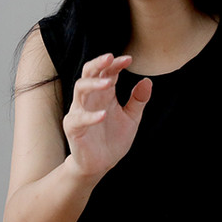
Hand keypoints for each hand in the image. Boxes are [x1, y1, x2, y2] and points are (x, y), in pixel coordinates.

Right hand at [63, 53, 151, 178]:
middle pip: (88, 73)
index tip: (129, 59)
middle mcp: (90, 98)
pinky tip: (103, 114)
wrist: (100, 165)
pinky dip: (90, 116)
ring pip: (80, 89)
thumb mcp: (132, 118)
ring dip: (94, 83)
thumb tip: (148, 81)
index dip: (116, 64)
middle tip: (110, 57)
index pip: (107, 72)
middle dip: (98, 63)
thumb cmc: (113, 139)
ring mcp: (79, 111)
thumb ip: (138, 100)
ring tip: (109, 83)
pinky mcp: (73, 128)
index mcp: (104, 94)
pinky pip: (78, 118)